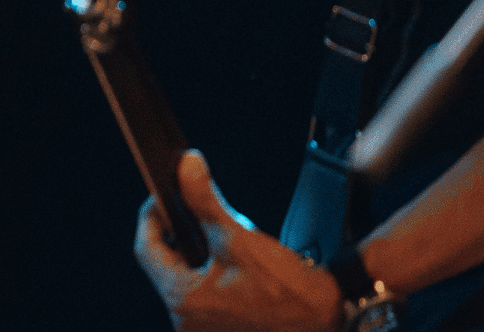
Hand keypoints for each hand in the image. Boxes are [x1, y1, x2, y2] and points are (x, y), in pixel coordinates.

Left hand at [134, 151, 341, 331]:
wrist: (337, 327)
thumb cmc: (291, 295)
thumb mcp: (241, 239)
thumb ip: (206, 202)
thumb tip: (186, 167)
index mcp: (182, 301)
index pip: (146, 250)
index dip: (150, 217)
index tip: (161, 196)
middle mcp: (186, 323)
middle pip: (169, 266)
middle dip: (183, 235)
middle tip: (198, 211)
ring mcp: (205, 331)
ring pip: (190, 281)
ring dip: (202, 256)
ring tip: (227, 238)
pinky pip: (209, 297)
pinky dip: (217, 275)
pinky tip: (239, 266)